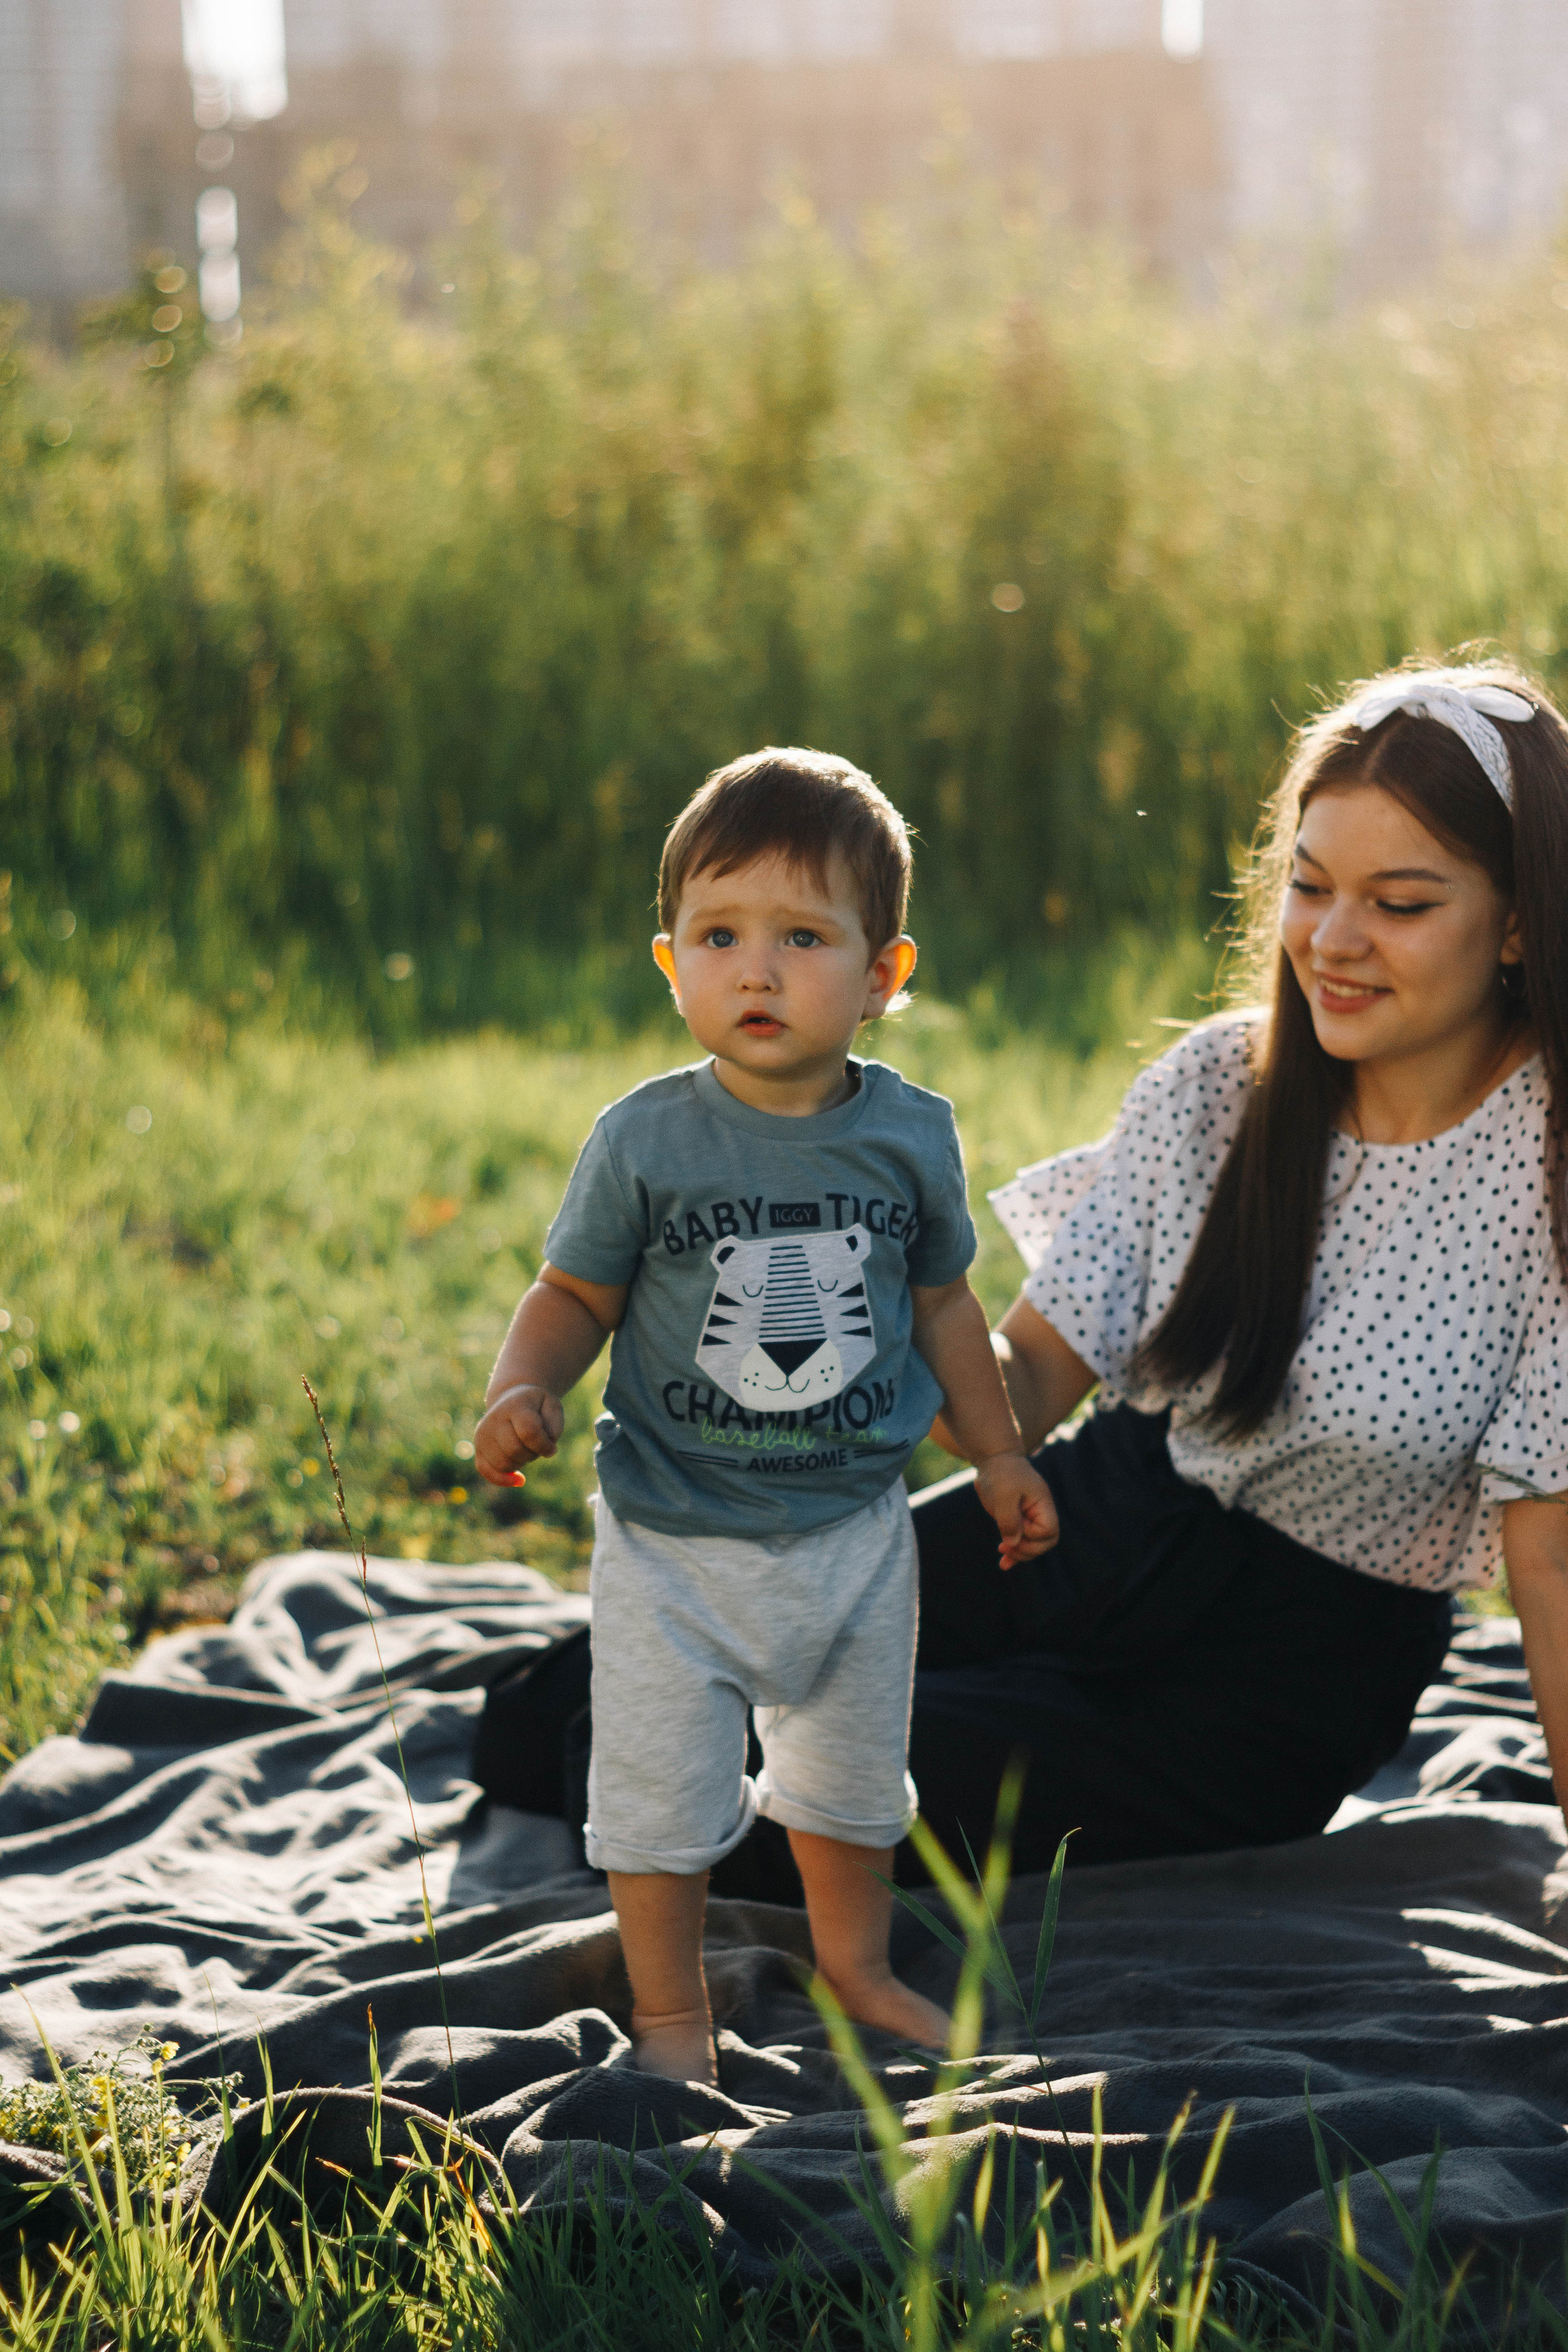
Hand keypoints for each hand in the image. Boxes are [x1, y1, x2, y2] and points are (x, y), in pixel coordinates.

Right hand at [474, 1383, 564, 1485]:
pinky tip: (519, 1479)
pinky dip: (504, 1480)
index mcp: (514, 1406)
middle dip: (532, 1454)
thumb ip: (554, 1427)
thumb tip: (547, 1451)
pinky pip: (487, 1472)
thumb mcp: (552, 1407)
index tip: (552, 1448)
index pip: (529, 1432)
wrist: (512, 1398)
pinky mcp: (478, 1448)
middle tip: (536, 1446)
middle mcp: (494, 1419)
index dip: (544, 1445)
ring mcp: (482, 1434)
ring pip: (504, 1464)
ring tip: (524, 1449)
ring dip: (521, 1463)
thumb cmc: (536, 1407)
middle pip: (515, 1450)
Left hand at [972, 1451, 1058, 1569]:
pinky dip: (1013, 1552)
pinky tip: (1003, 1564)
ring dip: (1018, 1554)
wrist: (993, 1460)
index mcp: (1043, 1505)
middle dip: (1027, 1550)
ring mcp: (1028, 1518)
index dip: (1034, 1538)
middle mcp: (1039, 1513)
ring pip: (1031, 1544)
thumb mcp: (1004, 1495)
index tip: (1016, 1531)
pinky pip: (1019, 1540)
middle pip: (1044, 1542)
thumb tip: (1013, 1543)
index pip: (1049, 1531)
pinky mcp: (1016, 1520)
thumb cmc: (1001, 1473)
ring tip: (1003, 1559)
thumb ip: (1009, 1520)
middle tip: (1006, 1548)